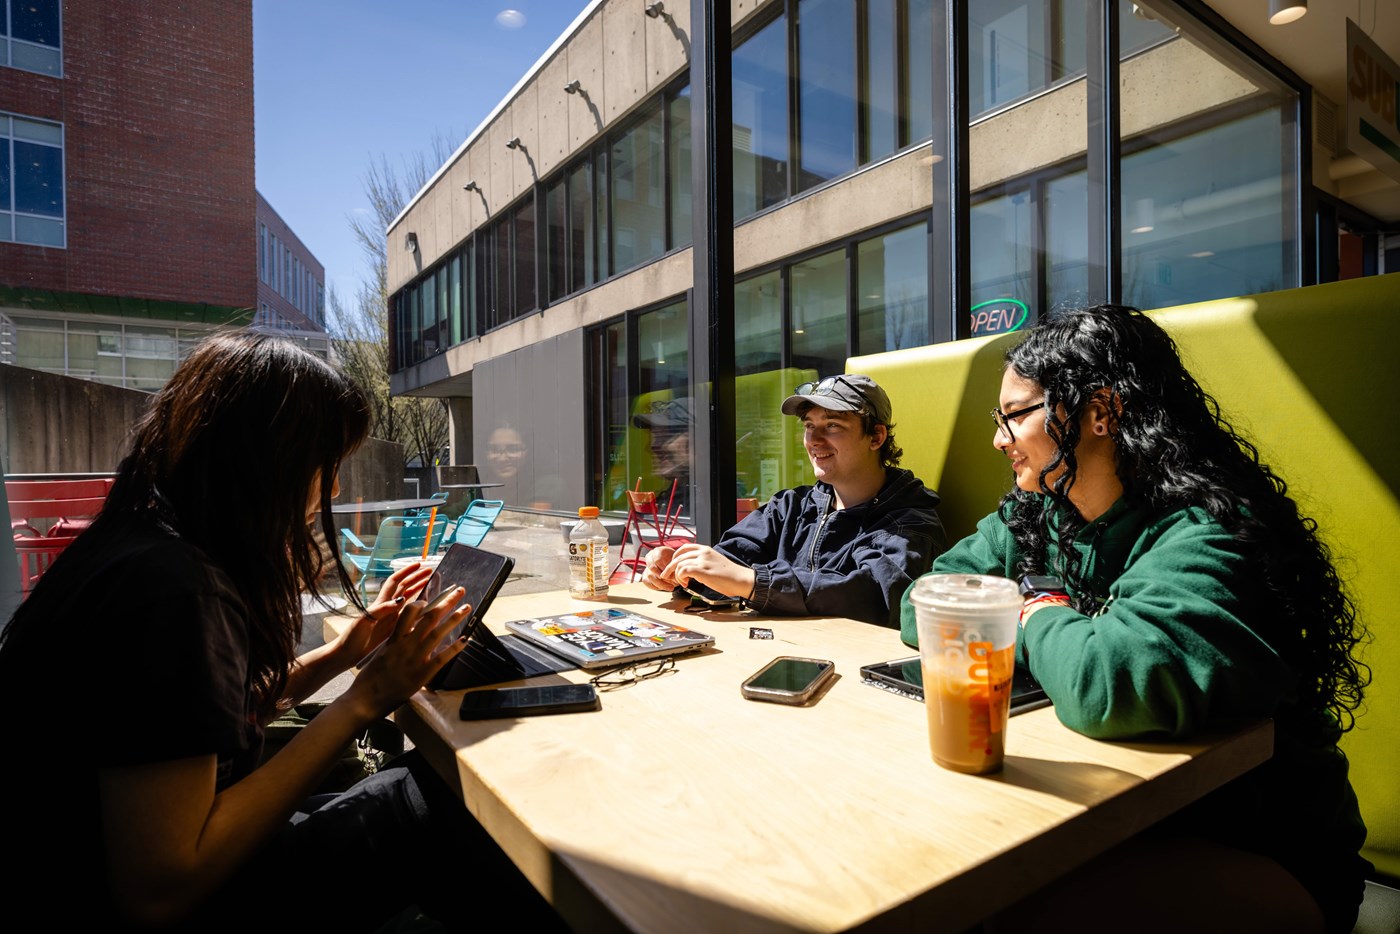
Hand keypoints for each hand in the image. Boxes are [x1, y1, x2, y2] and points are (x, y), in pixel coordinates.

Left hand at [332, 562, 435, 665]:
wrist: (347, 654)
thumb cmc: (352, 637)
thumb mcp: (364, 621)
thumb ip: (381, 609)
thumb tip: (401, 600)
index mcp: (380, 603)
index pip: (395, 582)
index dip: (406, 572)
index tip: (418, 564)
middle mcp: (387, 608)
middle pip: (404, 588)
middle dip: (416, 577)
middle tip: (430, 571)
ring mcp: (391, 618)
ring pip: (407, 600)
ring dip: (418, 590)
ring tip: (431, 583)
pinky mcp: (393, 629)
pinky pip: (408, 616)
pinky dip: (418, 610)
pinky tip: (427, 610)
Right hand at [347, 588, 471, 718]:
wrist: (364, 700)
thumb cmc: (369, 680)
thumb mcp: (380, 655)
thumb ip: (394, 645)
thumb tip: (404, 637)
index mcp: (394, 640)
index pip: (409, 613)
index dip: (423, 602)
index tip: (433, 597)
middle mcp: (405, 645)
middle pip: (429, 617)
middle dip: (446, 602)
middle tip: (458, 591)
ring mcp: (414, 659)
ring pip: (437, 633)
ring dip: (454, 619)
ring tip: (467, 608)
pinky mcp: (421, 674)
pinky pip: (441, 658)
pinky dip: (454, 648)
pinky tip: (465, 640)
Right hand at [641, 547, 677, 590]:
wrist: (673, 566)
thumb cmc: (675, 563)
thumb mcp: (676, 562)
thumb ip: (674, 567)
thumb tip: (673, 577)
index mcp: (657, 551)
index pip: (657, 560)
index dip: (664, 568)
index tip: (671, 575)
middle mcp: (650, 557)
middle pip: (652, 568)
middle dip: (663, 577)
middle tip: (672, 583)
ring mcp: (646, 566)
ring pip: (649, 576)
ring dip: (661, 584)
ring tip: (671, 587)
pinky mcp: (645, 575)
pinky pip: (647, 582)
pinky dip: (655, 587)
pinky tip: (664, 588)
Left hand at [662, 544, 754, 600]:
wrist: (740, 579)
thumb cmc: (730, 575)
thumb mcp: (714, 562)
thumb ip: (703, 562)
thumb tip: (692, 569)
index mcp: (706, 549)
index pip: (684, 548)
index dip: (675, 557)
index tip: (673, 565)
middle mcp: (703, 552)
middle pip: (678, 557)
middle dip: (669, 568)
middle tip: (667, 576)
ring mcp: (703, 561)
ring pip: (679, 564)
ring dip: (676, 575)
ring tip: (682, 583)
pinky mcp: (702, 570)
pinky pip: (683, 571)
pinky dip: (681, 578)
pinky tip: (686, 583)